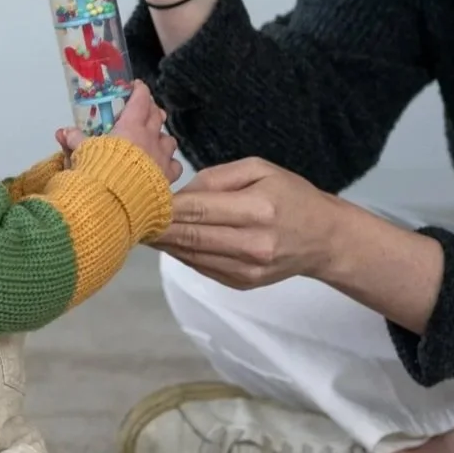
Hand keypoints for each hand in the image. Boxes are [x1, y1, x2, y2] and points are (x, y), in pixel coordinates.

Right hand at [60, 82, 181, 183]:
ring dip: (161, 136)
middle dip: (151, 109)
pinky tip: (163, 166)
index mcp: (131, 127)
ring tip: (154, 139)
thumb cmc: (100, 172)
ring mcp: (162, 158)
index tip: (136, 86)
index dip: (139, 90)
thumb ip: (74, 140)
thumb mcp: (83, 152)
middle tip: (144, 109)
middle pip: (157, 115)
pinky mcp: (167, 177)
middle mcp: (150, 139)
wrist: (116, 201)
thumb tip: (63, 132)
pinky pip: (174, 165)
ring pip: (169, 139)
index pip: (140, 100)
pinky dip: (169, 163)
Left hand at [155, 158, 341, 288]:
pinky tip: (170, 240)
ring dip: (163, 242)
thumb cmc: (292, 196)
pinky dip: (181, 253)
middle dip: (156, 227)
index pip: (198, 210)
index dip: (164, 207)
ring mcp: (246, 269)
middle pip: (189, 236)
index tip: (138, 199)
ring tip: (142, 227)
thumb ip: (217, 178)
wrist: (324, 238)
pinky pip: (201, 266)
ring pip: (190, 255)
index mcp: (257, 209)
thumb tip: (179, 193)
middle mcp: (251, 244)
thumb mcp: (260, 169)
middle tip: (128, 216)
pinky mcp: (241, 283)